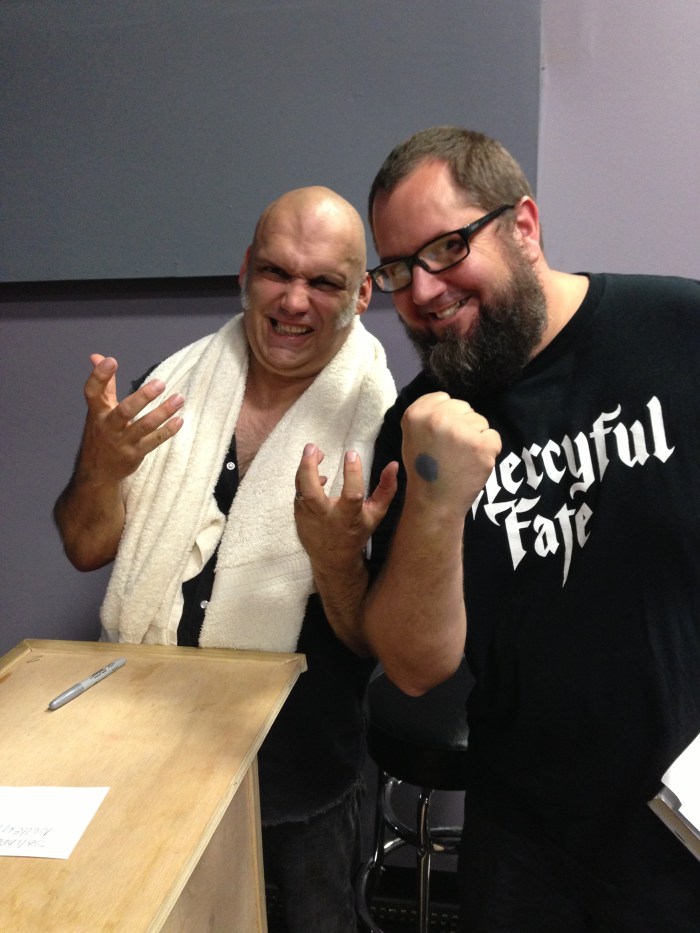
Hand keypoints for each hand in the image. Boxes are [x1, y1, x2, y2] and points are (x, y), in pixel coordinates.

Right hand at [77, 354, 184, 483]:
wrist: (97, 472)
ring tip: (179, 398)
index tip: (111, 360)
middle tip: (161, 383)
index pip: (93, 392)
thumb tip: (97, 356)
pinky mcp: (135, 454)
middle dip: (142, 397)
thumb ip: (103, 384)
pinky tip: (179, 420)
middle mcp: (108, 426)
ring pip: (144, 426)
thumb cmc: (101, 434)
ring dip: (162, 412)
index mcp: (97, 412)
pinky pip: (154, 441)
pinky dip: (167, 431)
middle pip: (124, 411)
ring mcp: (122, 441)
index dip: (99, 376)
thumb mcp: (98, 410)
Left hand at [294, 443, 397, 572]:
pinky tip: (315, 472)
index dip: (352, 473)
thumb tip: (393, 465)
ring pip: (300, 489)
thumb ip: (386, 489)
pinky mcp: (299, 515)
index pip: (351, 495)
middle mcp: (326, 518)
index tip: (352, 454)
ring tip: (314, 450)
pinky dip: (304, 478)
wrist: (333, 559)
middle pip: (311, 492)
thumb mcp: (376, 514)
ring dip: (304, 467)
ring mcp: (309, 517)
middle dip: (309, 468)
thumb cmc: (357, 533)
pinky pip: (298, 492)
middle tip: (314, 447)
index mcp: (348, 518)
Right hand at [401, 391, 500, 515]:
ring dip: (475, 437)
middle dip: (462, 425)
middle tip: (452, 449)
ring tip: (461, 458)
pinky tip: (473, 462)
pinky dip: (488, 450)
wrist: (435, 502)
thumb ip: (426, 415)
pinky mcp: (482, 445)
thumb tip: (450, 402)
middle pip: (464, 407)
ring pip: (480, 421)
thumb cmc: (423, 469)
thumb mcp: (411, 436)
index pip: (444, 398)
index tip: (441, 436)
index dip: (446, 416)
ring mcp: (461, 431)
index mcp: (415, 414)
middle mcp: (437, 418)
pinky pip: (493, 437)